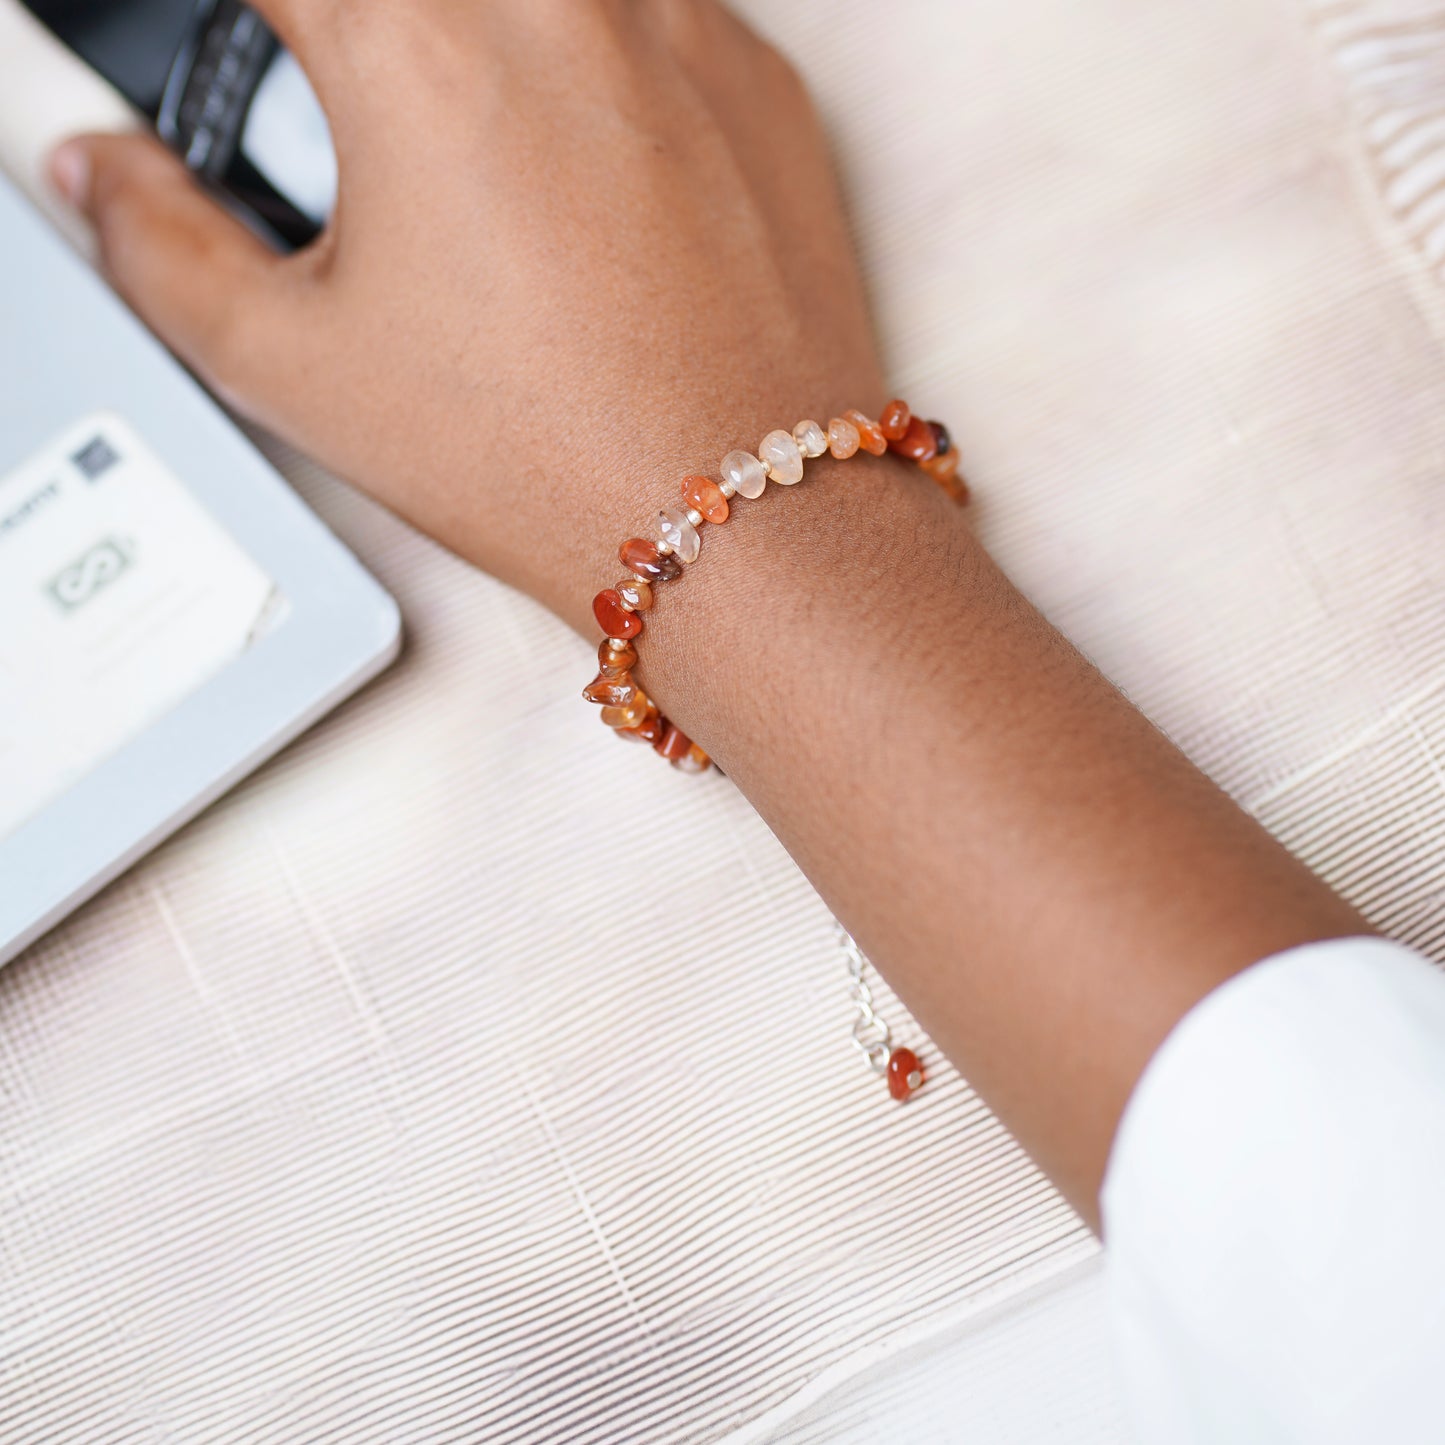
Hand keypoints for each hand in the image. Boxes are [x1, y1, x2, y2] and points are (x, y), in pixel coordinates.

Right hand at [49, 0, 883, 627]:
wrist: (740, 520)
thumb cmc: (540, 457)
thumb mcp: (296, 371)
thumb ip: (160, 246)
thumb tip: (101, 174)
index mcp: (413, 39)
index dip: (256, 23)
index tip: (266, 56)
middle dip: (376, 45)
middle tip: (372, 113)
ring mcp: (678, 22)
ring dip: (491, 46)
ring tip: (493, 159)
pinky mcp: (761, 74)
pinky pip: (655, 8)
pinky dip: (601, 55)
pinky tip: (595, 174)